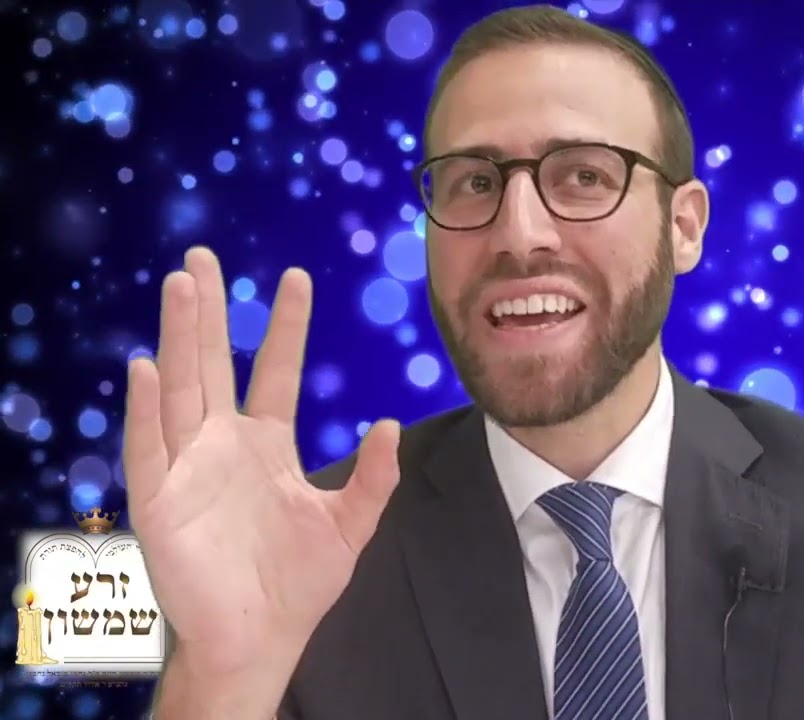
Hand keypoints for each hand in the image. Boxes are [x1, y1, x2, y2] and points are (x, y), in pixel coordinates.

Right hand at [123, 247, 400, 680]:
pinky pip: (151, 448)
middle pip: (215, 364)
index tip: (296, 277)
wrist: (259, 638)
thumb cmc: (299, 584)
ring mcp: (189, 469)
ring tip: (181, 287)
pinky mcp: (161, 501)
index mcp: (268, 446)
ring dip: (179, 338)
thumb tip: (391, 425)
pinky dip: (149, 410)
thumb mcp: (350, 525)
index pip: (277, 371)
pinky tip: (151, 367)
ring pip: (182, 390)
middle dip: (210, 312)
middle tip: (202, 258)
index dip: (286, 327)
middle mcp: (224, 446)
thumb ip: (374, 478)